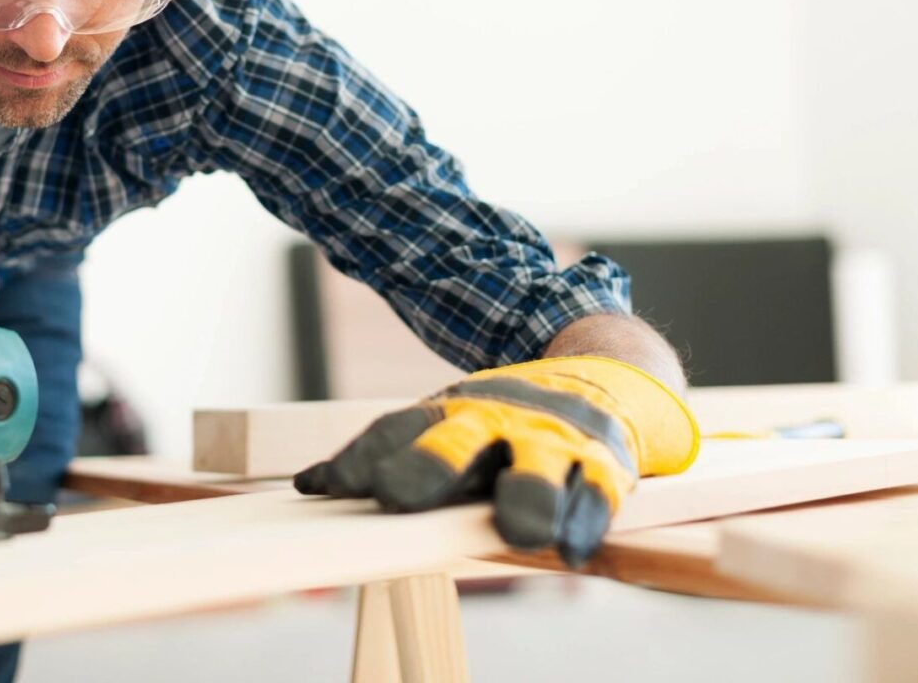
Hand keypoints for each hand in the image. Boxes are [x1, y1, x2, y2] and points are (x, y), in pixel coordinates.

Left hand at [293, 356, 698, 566]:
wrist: (608, 371)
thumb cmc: (506, 420)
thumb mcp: (448, 425)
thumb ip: (389, 456)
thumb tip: (309, 487)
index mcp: (452, 411)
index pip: (397, 431)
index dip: (361, 459)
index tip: (322, 487)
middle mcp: (498, 420)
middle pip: (456, 443)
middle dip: (427, 467)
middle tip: (393, 494)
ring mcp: (553, 439)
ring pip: (536, 467)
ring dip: (527, 494)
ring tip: (519, 529)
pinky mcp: (604, 465)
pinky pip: (594, 494)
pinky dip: (582, 520)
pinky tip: (569, 546)